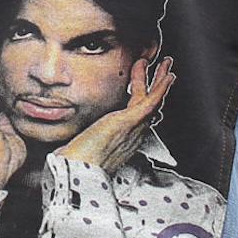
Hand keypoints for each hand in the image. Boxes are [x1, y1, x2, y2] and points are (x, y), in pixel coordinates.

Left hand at [56, 55, 174, 172]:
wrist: (77, 173)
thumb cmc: (76, 164)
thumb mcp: (80, 147)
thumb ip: (82, 140)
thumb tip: (70, 140)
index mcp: (123, 142)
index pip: (138, 116)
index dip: (143, 99)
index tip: (141, 85)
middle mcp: (133, 136)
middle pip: (151, 107)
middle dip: (157, 87)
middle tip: (164, 71)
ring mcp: (133, 129)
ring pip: (153, 100)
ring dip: (160, 80)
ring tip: (165, 64)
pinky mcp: (129, 121)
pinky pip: (151, 101)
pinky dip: (161, 87)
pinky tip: (168, 75)